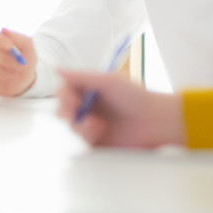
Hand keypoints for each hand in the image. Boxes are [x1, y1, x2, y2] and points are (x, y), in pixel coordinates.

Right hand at [0, 28, 37, 95]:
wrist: (21, 80)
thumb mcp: (28, 48)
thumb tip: (4, 30)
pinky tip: (4, 81)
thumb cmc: (23, 60)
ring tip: (14, 76)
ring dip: (1, 71)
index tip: (10, 46)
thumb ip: (19, 38)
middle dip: (2, 58)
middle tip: (17, 65)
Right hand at [56, 69, 184, 147]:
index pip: (65, 92)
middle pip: (63, 110)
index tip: (72, 100)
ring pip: (72, 127)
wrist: (156, 121)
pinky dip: (87, 137)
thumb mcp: (108, 81)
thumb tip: (56, 69)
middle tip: (73, 114)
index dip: (64, 96)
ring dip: (80, 125)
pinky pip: (82, 142)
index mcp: (89, 91)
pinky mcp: (98, 143)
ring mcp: (92, 126)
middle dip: (66, 112)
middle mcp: (89, 108)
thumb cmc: (135, 97)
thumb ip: (81, 77)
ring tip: (97, 124)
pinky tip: (99, 132)